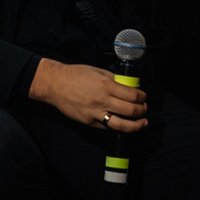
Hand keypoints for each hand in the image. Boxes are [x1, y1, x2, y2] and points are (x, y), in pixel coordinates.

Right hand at [29, 58, 149, 134]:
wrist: (55, 84)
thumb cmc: (76, 75)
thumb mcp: (97, 71)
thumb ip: (113, 80)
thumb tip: (129, 86)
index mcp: (106, 85)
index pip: (132, 95)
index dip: (142, 97)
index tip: (143, 97)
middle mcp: (102, 100)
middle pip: (131, 111)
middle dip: (142, 111)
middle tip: (144, 109)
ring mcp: (95, 113)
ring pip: (122, 125)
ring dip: (136, 126)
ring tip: (142, 123)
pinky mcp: (89, 122)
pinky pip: (107, 127)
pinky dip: (117, 126)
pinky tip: (122, 123)